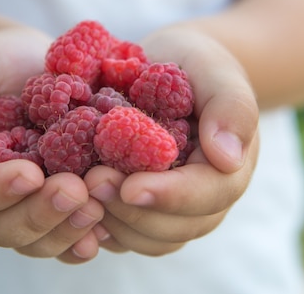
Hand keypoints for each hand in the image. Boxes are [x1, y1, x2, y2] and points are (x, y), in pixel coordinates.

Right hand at [0, 27, 104, 262]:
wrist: (35, 67)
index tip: (28, 174)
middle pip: (4, 228)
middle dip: (40, 214)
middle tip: (75, 191)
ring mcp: (27, 207)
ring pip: (39, 241)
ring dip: (68, 230)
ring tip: (99, 206)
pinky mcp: (60, 207)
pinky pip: (69, 237)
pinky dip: (88, 237)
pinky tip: (111, 224)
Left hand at [84, 27, 259, 255]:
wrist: (169, 65)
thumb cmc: (196, 66)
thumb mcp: (216, 70)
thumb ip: (231, 107)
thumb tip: (228, 158)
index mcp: (227, 170)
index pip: (205, 195)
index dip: (168, 196)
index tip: (131, 187)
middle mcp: (202, 200)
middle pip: (173, 228)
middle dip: (131, 210)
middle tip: (92, 180)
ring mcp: (170, 209)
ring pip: (144, 238)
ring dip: (110, 220)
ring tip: (77, 188)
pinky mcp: (139, 209)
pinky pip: (122, 234)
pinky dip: (96, 226)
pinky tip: (72, 203)